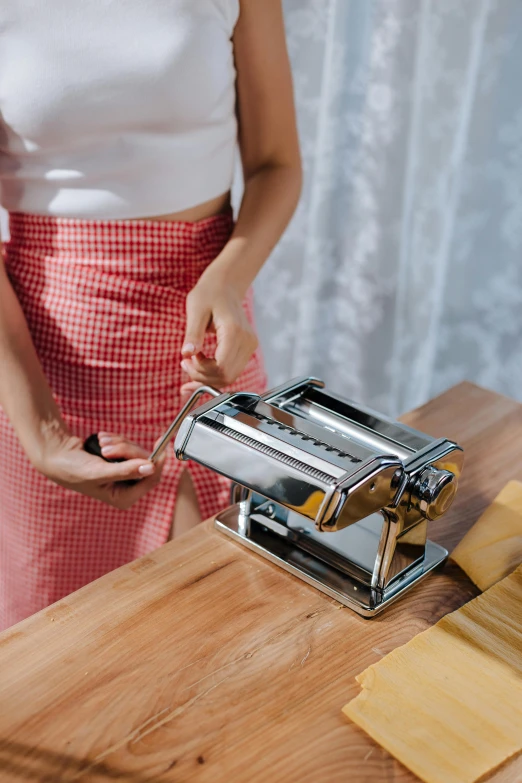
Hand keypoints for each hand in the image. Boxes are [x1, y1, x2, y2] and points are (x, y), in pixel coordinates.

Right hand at [36, 429, 165, 509]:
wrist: (57, 455)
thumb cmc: (73, 469)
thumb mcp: (98, 472)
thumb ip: (125, 471)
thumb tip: (150, 468)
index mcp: (124, 498)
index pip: (152, 479)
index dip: (158, 461)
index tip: (161, 442)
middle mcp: (127, 488)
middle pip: (145, 462)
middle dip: (125, 449)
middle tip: (106, 447)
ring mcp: (125, 473)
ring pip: (137, 451)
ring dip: (118, 443)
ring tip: (100, 444)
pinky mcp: (121, 460)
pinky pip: (128, 445)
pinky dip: (115, 440)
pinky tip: (101, 441)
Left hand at [180, 277, 257, 395]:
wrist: (226, 286)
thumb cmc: (209, 294)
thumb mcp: (195, 310)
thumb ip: (193, 334)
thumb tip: (187, 354)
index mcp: (234, 331)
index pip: (221, 367)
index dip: (201, 370)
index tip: (187, 360)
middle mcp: (246, 341)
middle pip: (226, 376)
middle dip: (203, 377)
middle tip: (186, 365)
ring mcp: (249, 346)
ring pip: (230, 377)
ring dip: (208, 377)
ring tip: (191, 364)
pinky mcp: (247, 349)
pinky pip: (232, 370)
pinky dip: (215, 373)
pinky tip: (201, 367)